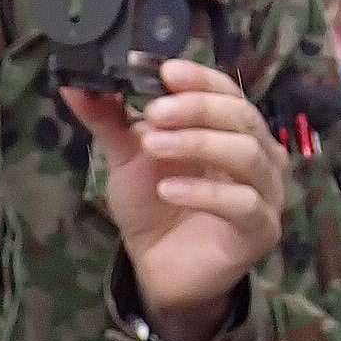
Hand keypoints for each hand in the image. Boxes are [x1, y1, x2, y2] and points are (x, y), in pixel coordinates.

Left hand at [62, 59, 286, 340]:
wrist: (158, 268)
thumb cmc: (153, 205)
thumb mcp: (128, 156)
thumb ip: (109, 118)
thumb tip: (74, 81)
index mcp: (232, 128)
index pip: (227, 90)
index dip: (199, 78)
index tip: (165, 71)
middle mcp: (259, 153)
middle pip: (241, 116)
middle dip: (196, 108)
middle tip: (154, 112)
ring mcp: (266, 192)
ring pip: (248, 154)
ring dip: (199, 143)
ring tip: (153, 145)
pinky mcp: (261, 230)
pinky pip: (244, 204)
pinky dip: (206, 192)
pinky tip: (169, 190)